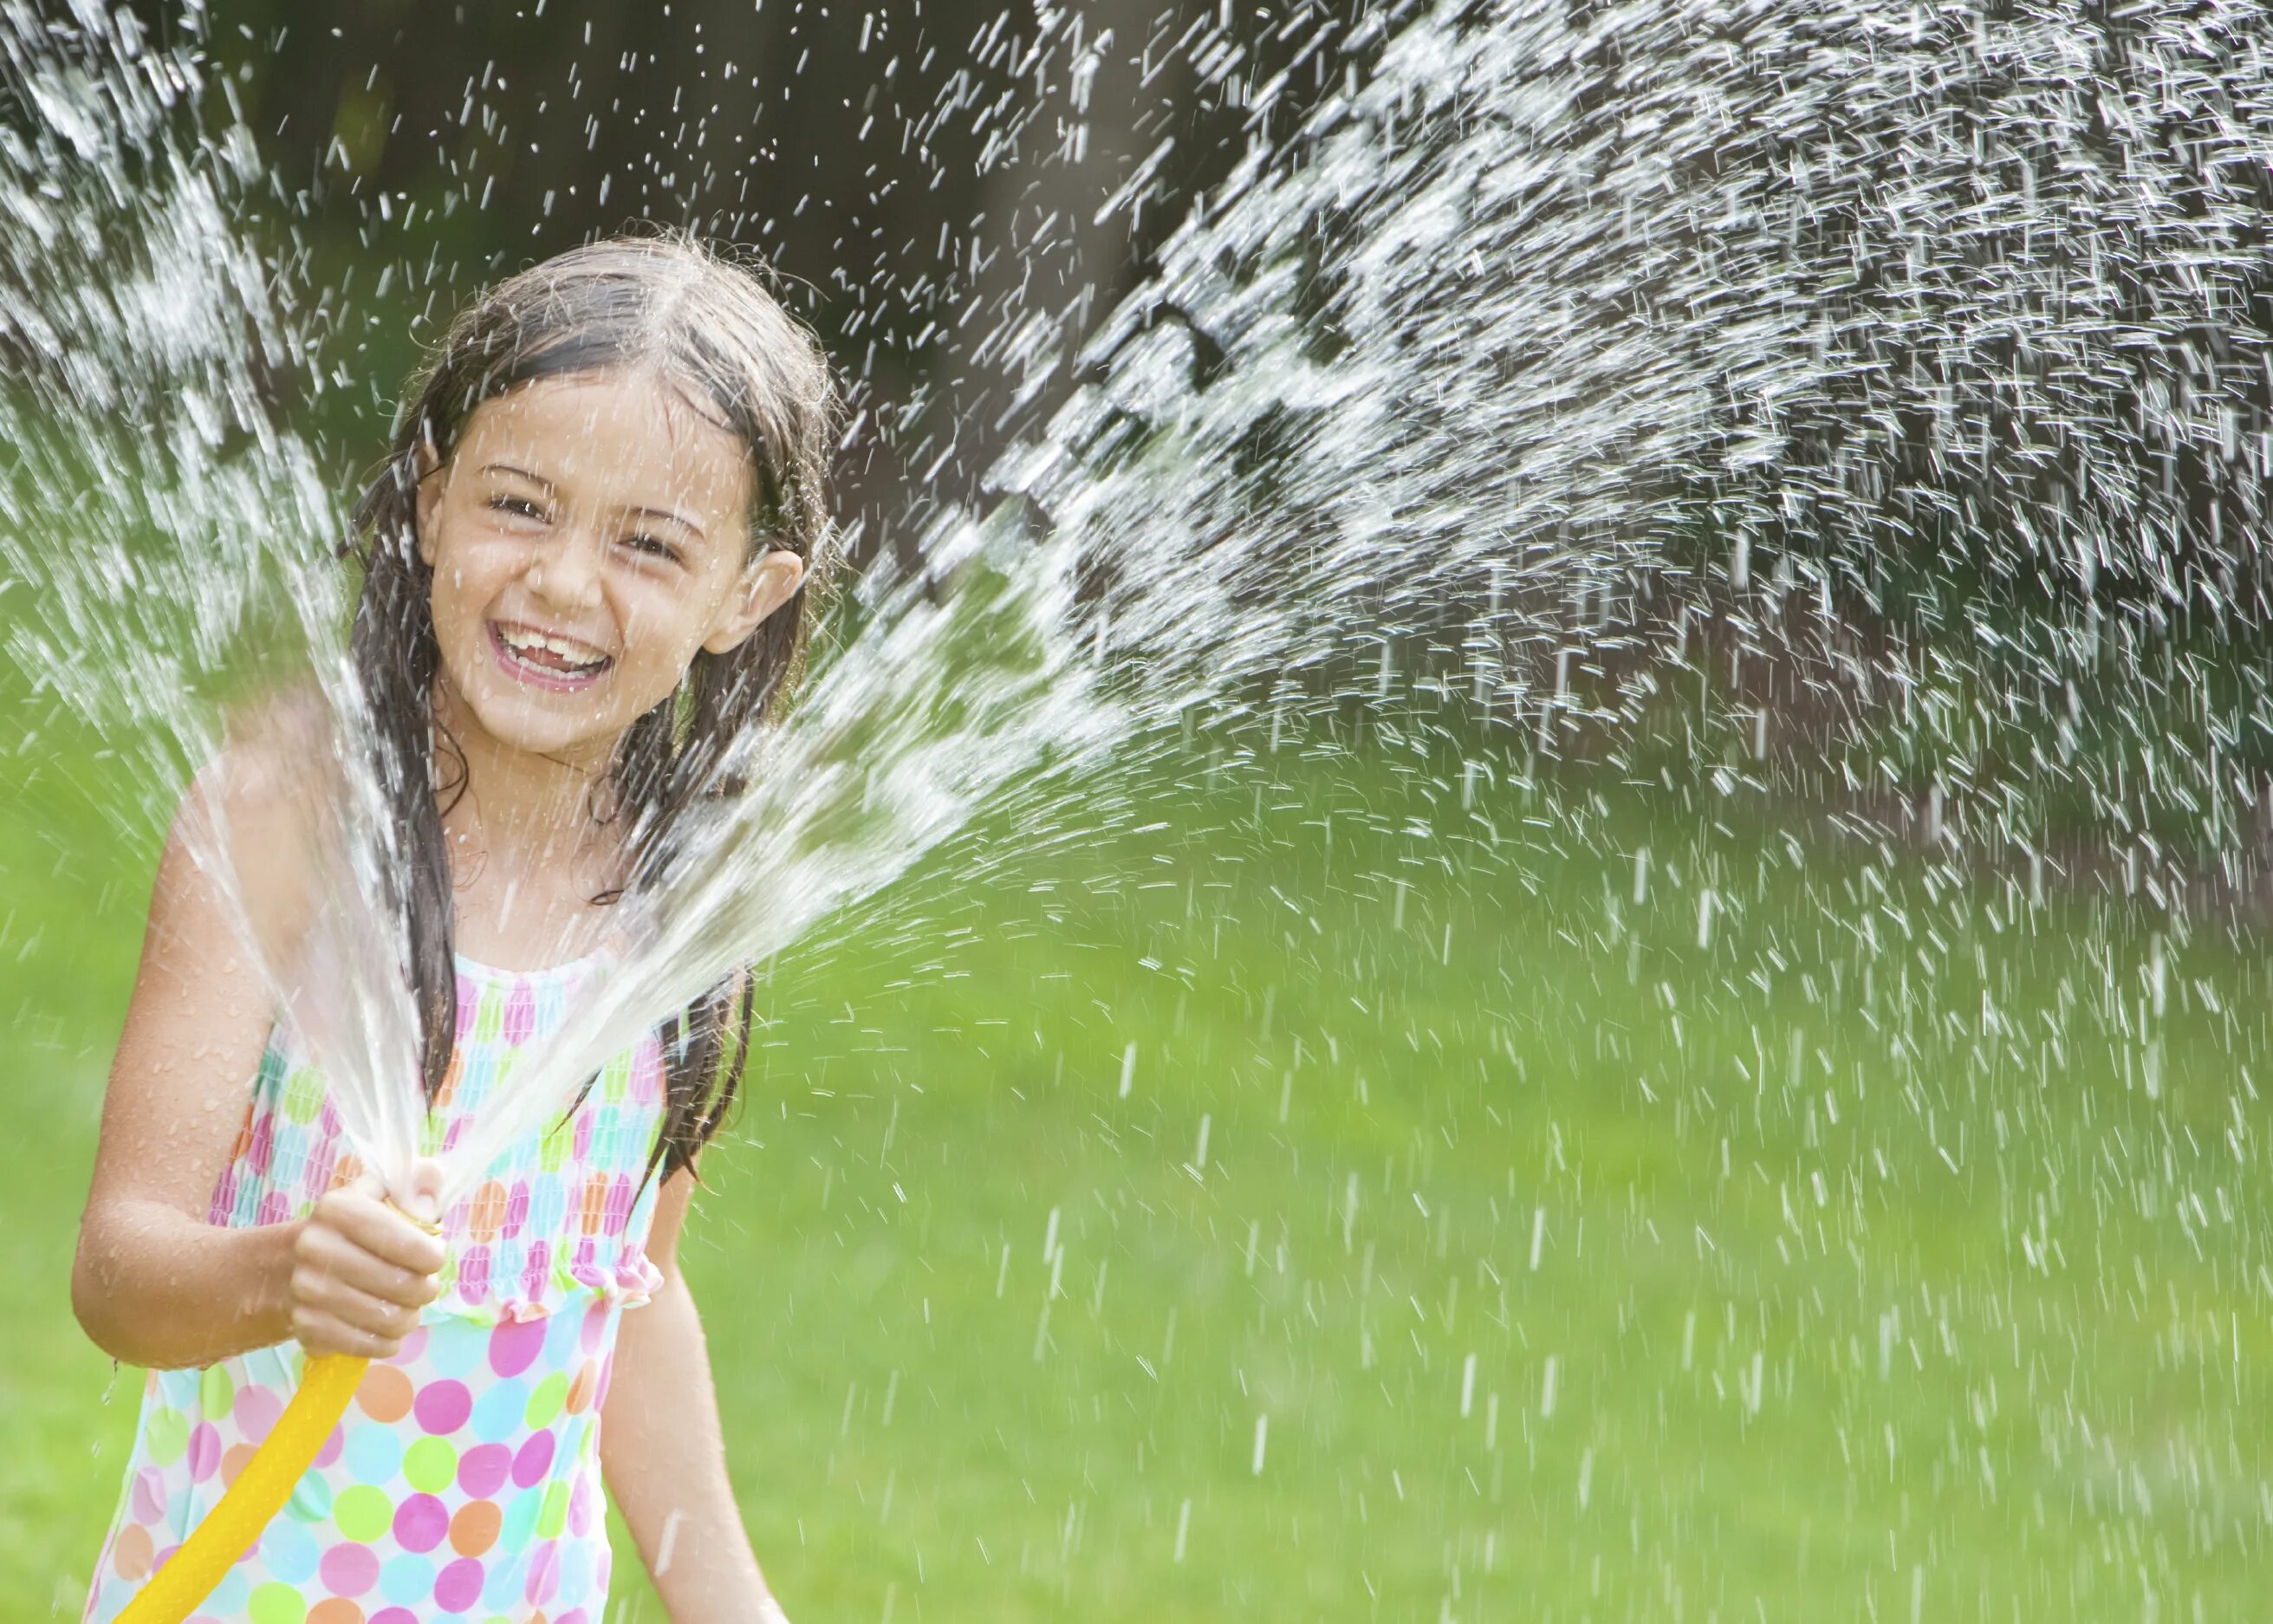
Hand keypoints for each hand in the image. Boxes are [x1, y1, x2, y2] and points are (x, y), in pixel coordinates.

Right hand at [286, 1157, 446, 1359]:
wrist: (295, 1267)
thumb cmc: (357, 1231)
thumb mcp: (384, 1197)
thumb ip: (416, 1185)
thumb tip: (434, 1176)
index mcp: (339, 1208)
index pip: (407, 1241)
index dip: (431, 1256)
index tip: (433, 1257)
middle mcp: (315, 1246)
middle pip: (403, 1285)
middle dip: (425, 1289)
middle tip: (422, 1286)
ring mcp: (306, 1289)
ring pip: (389, 1318)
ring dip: (409, 1317)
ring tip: (405, 1306)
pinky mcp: (306, 1326)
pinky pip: (368, 1345)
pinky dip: (387, 1341)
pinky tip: (385, 1327)